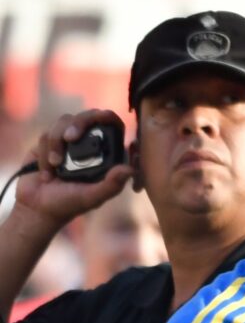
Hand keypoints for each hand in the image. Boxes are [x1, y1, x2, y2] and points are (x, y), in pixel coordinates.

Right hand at [14, 109, 133, 231]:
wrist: (36, 206)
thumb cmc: (68, 204)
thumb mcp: (92, 197)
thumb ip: (111, 185)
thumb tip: (130, 169)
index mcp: (106, 156)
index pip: (113, 127)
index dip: (110, 118)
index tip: (102, 117)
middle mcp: (89, 145)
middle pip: (89, 116)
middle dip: (79, 123)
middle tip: (70, 138)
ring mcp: (69, 142)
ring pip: (66, 121)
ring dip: (57, 142)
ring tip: (55, 165)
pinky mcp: (50, 142)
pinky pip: (48, 132)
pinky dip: (45, 151)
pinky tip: (47, 170)